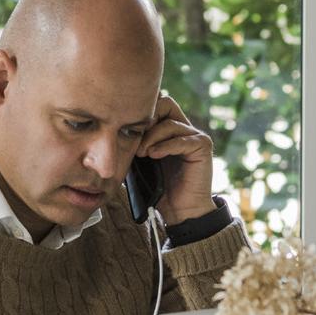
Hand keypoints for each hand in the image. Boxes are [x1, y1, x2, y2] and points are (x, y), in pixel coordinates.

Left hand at [137, 92, 217, 224]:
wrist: (180, 210)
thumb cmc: (158, 188)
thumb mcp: (140, 161)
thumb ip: (134, 143)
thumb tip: (113, 128)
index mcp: (169, 129)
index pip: (156, 105)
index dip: (140, 115)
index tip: (125, 132)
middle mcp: (184, 128)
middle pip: (166, 103)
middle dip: (148, 119)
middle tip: (134, 137)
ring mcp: (195, 136)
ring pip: (170, 122)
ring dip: (152, 137)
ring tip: (141, 153)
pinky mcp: (202, 146)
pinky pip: (182, 139)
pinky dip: (165, 146)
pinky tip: (153, 156)